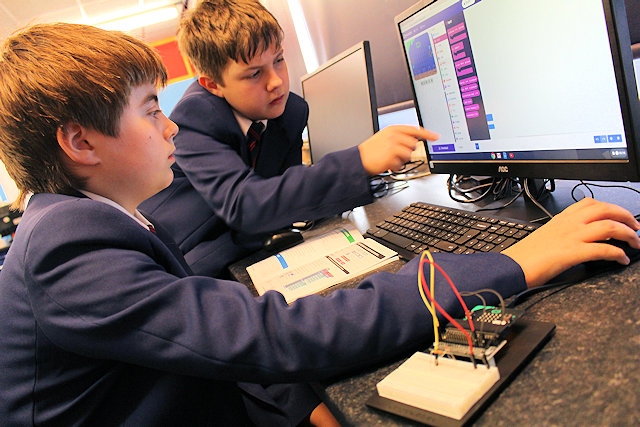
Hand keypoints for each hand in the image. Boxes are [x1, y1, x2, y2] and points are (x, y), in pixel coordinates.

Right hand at [357, 125, 438, 174]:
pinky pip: (401, 164)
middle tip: (396, 153)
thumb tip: (415, 140)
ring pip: (409, 154)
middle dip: (408, 151)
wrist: (358, 160)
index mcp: (393, 129)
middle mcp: (394, 135)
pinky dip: (395, 166)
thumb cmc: (371, 150)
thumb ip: (400, 136)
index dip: (427, 134)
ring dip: (402, 160)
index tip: (436, 136)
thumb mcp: (385, 137)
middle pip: (414, 144)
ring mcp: (393, 145)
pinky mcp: (391, 156)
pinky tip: (387, 164)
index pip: (414, 130)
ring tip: (390, 159)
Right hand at [502, 198, 639, 287]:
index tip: (621, 216)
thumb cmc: (526, 255)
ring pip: (609, 227)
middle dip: (627, 218)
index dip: (612, 207)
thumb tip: (580, 237)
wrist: (512, 266)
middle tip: (636, 228)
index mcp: (561, 218)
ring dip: (628, 234)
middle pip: (605, 210)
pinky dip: (618, 254)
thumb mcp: (545, 235)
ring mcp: (571, 237)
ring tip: (635, 243)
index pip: (591, 203)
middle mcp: (568, 224)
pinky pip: (603, 250)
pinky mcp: (573, 253)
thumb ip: (563, 231)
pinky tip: (622, 260)